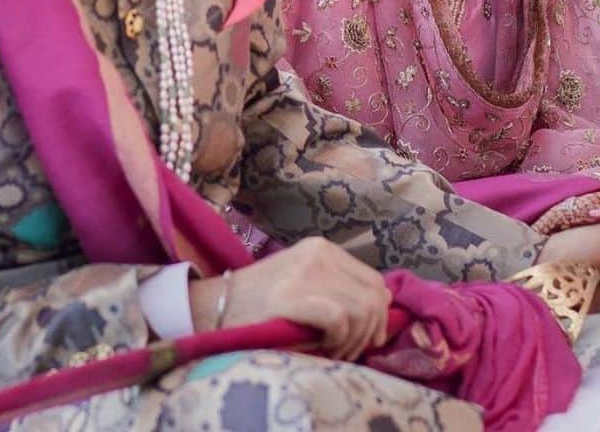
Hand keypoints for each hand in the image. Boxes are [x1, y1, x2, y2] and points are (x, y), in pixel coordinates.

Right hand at [190, 236, 390, 360]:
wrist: (214, 310)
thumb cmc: (263, 307)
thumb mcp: (307, 287)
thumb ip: (343, 290)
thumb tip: (386, 304)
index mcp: (323, 248)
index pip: (375, 282)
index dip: (376, 317)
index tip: (359, 339)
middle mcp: (318, 253)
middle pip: (374, 297)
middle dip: (369, 333)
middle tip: (347, 351)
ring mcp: (305, 271)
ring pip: (363, 309)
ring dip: (354, 341)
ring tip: (334, 351)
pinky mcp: (292, 294)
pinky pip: (340, 317)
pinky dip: (339, 339)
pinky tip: (324, 347)